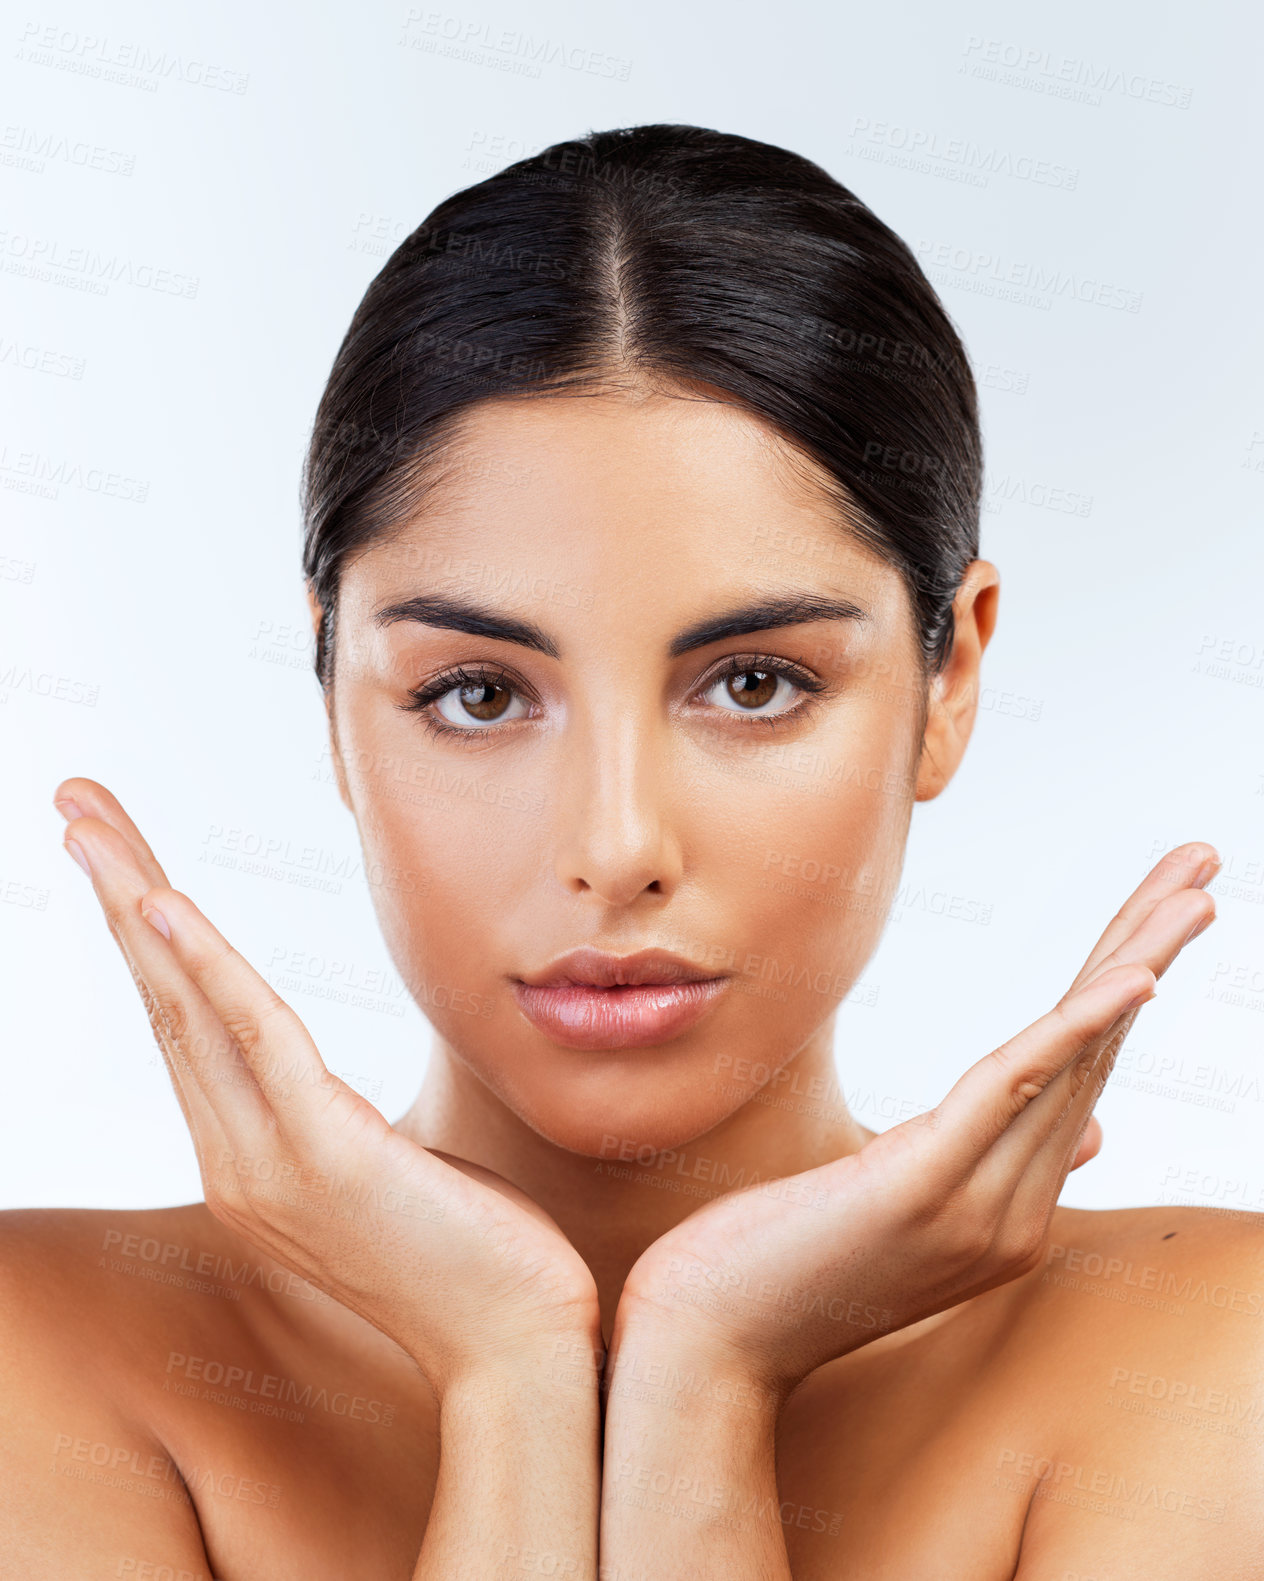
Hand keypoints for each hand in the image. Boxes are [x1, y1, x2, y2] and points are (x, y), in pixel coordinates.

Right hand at [53, 777, 599, 1387]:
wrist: (520, 1347)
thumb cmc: (471, 1252)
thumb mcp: (387, 1166)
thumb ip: (336, 1120)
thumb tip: (332, 1085)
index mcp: (252, 1157)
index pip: (186, 1021)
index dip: (148, 932)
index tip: (121, 855)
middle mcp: (238, 1160)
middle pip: (163, 998)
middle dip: (118, 890)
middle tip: (74, 803)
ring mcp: (270, 1164)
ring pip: (187, 1005)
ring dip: (135, 901)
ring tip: (90, 823)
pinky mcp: (323, 1158)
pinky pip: (252, 1040)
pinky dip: (201, 966)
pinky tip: (159, 905)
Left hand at [614, 842, 1219, 1395]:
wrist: (702, 1349)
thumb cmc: (776, 1264)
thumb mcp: (896, 1197)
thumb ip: (980, 1159)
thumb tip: (1088, 1129)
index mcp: (1006, 1207)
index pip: (1078, 1070)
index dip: (1122, 979)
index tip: (1162, 905)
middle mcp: (1012, 1213)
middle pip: (1093, 1053)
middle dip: (1149, 947)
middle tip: (1203, 862)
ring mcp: (976, 1209)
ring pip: (1072, 1061)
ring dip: (1138, 964)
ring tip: (1194, 891)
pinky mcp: (923, 1189)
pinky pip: (1014, 1093)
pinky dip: (1077, 1030)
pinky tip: (1132, 979)